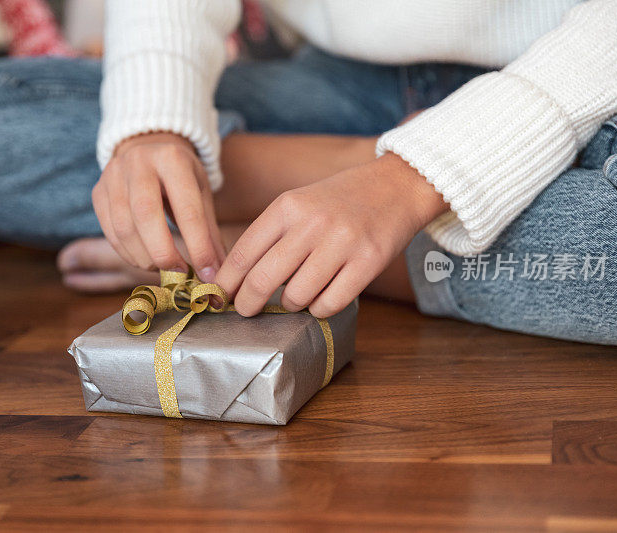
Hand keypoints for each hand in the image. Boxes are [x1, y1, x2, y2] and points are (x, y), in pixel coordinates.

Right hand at [92, 133, 225, 281]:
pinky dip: (128, 254)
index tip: (208, 274)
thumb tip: (217, 274)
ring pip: (124, 227)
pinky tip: (145, 260)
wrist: (146, 148)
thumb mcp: (200, 193)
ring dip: (144, 257)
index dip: (199, 246)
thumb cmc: (180, 176)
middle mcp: (139, 162)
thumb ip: (210, 233)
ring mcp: (113, 176)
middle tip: (179, 274)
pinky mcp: (98, 192)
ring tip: (163, 268)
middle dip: (164, 253)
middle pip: (146, 215)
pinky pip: (110, 232)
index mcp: (173, 159)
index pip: (187, 210)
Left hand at [214, 152, 448, 317]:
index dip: (226, 283)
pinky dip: (320, 310)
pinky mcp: (368, 262)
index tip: (219, 298)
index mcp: (287, 206)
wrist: (397, 185)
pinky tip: (321, 300)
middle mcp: (312, 223)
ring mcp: (342, 243)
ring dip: (291, 306)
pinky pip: (329, 304)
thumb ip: (271, 235)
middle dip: (248, 303)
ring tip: (297, 297)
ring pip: (297, 297)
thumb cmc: (341, 201)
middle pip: (263, 279)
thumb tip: (238, 279)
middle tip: (246, 311)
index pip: (242, 253)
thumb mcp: (299, 203)